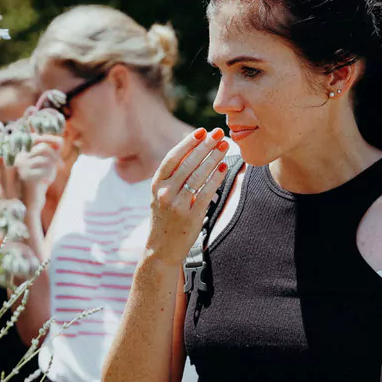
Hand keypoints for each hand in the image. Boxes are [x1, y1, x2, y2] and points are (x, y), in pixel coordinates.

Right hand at [14, 134, 63, 210]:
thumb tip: (59, 140)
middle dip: (56, 156)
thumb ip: (53, 151)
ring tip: (50, 175)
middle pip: (45, 147)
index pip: (38, 138)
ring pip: (46, 159)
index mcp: (24, 152)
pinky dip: (49, 175)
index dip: (51, 141)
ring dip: (52, 167)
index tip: (59, 149)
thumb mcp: (48, 164)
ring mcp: (22, 166)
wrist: (32, 200)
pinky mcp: (26, 176)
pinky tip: (45, 181)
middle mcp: (21, 157)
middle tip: (60, 166)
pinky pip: (45, 169)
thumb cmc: (41, 181)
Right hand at [145, 127, 229, 265]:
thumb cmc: (166, 219)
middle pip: (188, 163)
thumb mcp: (162, 196)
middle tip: (218, 133)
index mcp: (157, 185)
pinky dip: (216, 178)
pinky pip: (206, 192)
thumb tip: (193, 152)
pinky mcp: (190, 216)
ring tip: (224, 146)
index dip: (188, 143)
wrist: (161, 250)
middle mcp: (165, 193)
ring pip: (198, 175)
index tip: (201, 131)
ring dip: (213, 158)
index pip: (173, 158)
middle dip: (205, 146)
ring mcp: (177, 205)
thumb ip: (173, 178)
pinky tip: (224, 167)